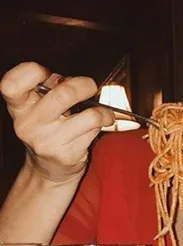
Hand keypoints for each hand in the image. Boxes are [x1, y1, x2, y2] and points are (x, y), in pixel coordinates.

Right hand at [0, 62, 113, 182]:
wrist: (49, 170)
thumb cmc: (48, 131)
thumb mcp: (39, 108)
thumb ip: (49, 88)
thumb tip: (71, 79)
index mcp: (19, 108)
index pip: (11, 84)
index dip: (31, 71)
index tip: (46, 72)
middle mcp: (29, 125)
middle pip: (63, 94)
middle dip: (84, 85)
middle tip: (91, 86)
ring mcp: (49, 141)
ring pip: (89, 116)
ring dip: (103, 111)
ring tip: (104, 112)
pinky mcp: (68, 154)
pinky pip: (94, 131)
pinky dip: (103, 124)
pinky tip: (101, 124)